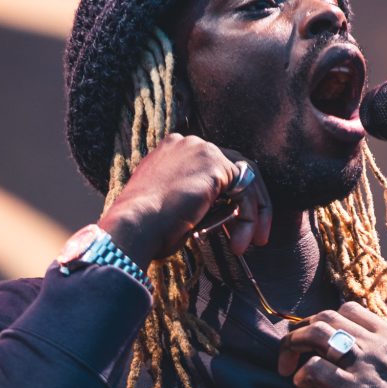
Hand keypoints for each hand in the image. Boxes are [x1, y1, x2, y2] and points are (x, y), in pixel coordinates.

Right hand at [99, 133, 271, 264]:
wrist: (133, 227)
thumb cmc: (144, 227)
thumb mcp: (169, 204)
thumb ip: (193, 197)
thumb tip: (218, 211)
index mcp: (173, 150)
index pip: (213, 167)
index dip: (227, 196)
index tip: (231, 225)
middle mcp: (189, 143)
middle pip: (235, 168)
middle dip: (249, 204)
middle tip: (253, 235)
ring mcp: (203, 151)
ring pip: (245, 180)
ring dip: (252, 215)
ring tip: (249, 244)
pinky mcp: (215, 166)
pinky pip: (245, 192)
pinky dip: (249, 218)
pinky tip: (240, 241)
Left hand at [278, 301, 386, 387]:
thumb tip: (369, 356)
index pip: (347, 309)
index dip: (324, 325)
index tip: (319, 349)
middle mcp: (378, 345)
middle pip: (323, 317)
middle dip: (300, 336)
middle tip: (294, 362)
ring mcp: (367, 367)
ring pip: (314, 334)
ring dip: (294, 352)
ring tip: (295, 376)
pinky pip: (313, 370)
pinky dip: (303, 382)